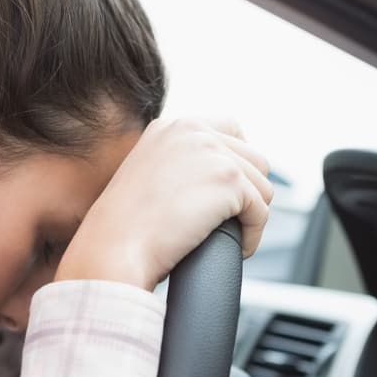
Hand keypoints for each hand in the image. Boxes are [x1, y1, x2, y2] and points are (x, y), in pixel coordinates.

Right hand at [55, 117, 271, 290]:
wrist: (114, 247)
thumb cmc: (123, 228)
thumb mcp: (146, 177)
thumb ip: (176, 165)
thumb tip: (210, 181)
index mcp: (169, 127)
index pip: (230, 128)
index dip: (239, 161)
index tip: (231, 190)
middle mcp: (191, 131)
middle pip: (254, 159)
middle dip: (247, 195)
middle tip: (229, 222)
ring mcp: (212, 152)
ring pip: (263, 187)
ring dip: (251, 216)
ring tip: (230, 236)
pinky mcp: (229, 180)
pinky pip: (261, 212)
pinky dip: (253, 236)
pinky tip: (235, 248)